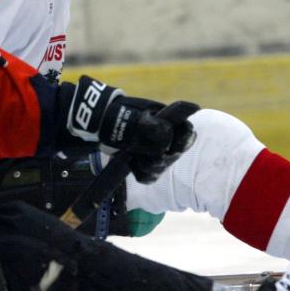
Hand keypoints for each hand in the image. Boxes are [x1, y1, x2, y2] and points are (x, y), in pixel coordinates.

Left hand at [63, 76, 197, 183]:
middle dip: (162, 156)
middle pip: (175, 154)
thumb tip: (165, 138)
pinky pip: (149, 177)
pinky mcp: (146, 165)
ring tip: (136, 157)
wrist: (102, 122)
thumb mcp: (135, 116)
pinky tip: (132, 164)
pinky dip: (141, 173)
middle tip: (149, 152)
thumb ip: (150, 127)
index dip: (183, 141)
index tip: (173, 144)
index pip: (187, 133)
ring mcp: (157, 153)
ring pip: (161, 166)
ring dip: (149, 164)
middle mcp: (168, 139)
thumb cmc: (122, 113)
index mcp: (171, 122)